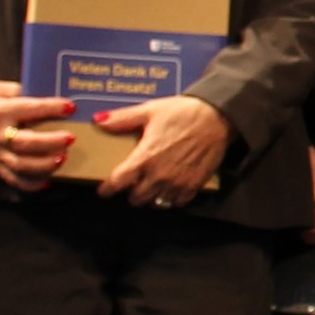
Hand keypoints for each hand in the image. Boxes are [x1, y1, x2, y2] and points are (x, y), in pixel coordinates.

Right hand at [0, 80, 78, 190]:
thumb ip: (26, 94)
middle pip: (25, 142)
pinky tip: (48, 182)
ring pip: (20, 165)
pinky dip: (31, 184)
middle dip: (50, 142)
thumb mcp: (3, 89)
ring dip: (44, 165)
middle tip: (70, 138)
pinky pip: (13, 179)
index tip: (70, 107)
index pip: (28, 109)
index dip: (51, 108)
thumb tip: (55, 101)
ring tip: (63, 159)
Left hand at [100, 92, 230, 207]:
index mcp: (144, 157)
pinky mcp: (193, 186)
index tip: (103, 190)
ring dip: (151, 197)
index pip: (118, 182)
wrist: (217, 117)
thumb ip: (122, 119)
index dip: (107, 189)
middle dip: (131, 193)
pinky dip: (171, 198)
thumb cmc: (182, 113)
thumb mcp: (149, 111)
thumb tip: (97, 120)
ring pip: (156, 203)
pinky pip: (177, 202)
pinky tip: (170, 188)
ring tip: (151, 187)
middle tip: (133, 184)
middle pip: (136, 198)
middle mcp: (158, 175)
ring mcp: (177, 183)